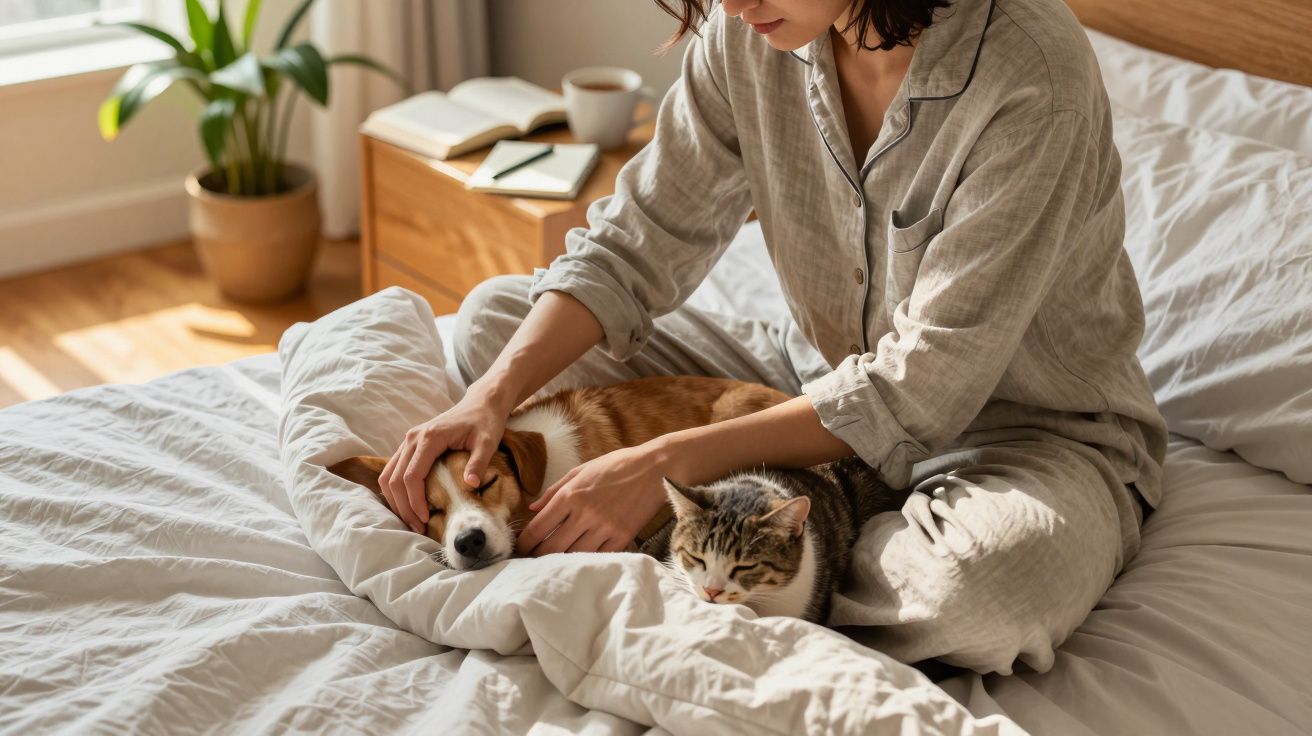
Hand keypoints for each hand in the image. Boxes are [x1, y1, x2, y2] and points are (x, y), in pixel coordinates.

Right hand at [379, 382, 513, 533]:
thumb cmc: (485, 422)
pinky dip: (397, 491)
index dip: (416, 501)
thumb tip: (471, 485)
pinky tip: (410, 506)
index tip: (426, 520)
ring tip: (413, 521)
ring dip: (397, 501)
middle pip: (395, 479)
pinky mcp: (410, 445)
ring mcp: (409, 441)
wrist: (481, 403)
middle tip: (419, 528)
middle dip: (404, 507)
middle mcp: (413, 438)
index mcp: (430, 437)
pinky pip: (394, 471)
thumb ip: (479, 462)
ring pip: (389, 476)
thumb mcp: (488, 441)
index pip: (412, 476)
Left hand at [515, 442, 671, 555]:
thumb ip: (555, 489)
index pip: (538, 527)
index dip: (524, 543)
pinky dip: (586, 560)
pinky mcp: (622, 537)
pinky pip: (597, 557)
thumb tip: (533, 507)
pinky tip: (578, 561)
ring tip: (551, 564)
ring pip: (573, 556)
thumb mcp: (582, 470)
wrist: (656, 469)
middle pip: (551, 547)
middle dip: (537, 557)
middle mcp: (585, 513)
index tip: (520, 549)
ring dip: (559, 562)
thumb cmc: (617, 466)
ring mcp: (604, 528)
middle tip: (530, 562)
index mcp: (571, 495)